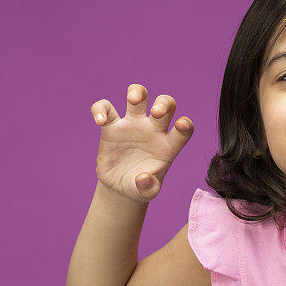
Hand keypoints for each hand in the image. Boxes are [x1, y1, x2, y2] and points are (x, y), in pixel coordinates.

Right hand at [90, 83, 193, 202]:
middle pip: (165, 104)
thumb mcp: (147, 192)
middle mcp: (154, 130)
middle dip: (163, 103)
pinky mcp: (112, 127)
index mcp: (169, 145)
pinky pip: (106, 109)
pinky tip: (100, 121)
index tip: (181, 125)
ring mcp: (133, 125)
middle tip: (156, 113)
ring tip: (133, 100)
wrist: (120, 186)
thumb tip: (143, 177)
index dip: (185, 124)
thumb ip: (148, 187)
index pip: (183, 129)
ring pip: (140, 96)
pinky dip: (101, 109)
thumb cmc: (140, 187)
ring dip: (138, 92)